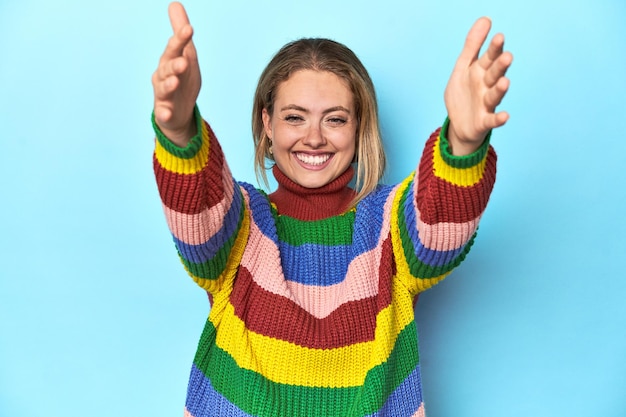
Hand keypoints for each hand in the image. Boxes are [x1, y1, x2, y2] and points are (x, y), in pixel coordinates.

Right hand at [152, 2, 200, 146]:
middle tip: (184, 61)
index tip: (189, 28)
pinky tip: (166, 113)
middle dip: (175, 64)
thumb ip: (181, 33)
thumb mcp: (186, 54)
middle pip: (168, 68)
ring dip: (169, 85)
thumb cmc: (181, 77)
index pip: (175, 47)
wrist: (176, 110)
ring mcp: (164, 94)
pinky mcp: (165, 111)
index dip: (181, 38)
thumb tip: (175, 3)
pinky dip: (164, 113)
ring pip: (164, 88)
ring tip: (175, 82)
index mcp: (170, 60)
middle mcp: (164, 75)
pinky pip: (163, 113)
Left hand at [444, 17, 512, 154]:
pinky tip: (505, 116)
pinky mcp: (484, 122)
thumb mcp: (463, 67)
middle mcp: (486, 86)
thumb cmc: (463, 94)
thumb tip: (485, 19)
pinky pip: (492, 120)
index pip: (489, 57)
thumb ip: (473, 45)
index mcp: (480, 72)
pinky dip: (499, 119)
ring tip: (505, 82)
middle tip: (507, 56)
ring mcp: (486, 104)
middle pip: (494, 74)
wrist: (459, 124)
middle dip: (500, 66)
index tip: (499, 36)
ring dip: (500, 89)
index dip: (494, 48)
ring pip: (494, 95)